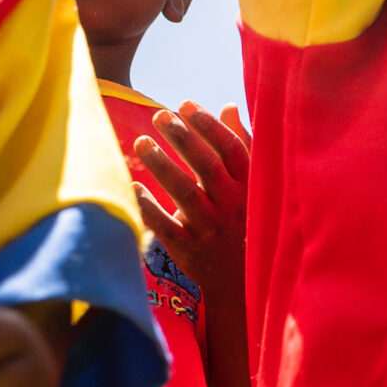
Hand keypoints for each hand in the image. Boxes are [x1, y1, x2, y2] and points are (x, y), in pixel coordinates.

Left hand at [134, 103, 251, 301]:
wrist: (244, 281)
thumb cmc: (247, 221)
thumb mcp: (254, 185)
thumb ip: (241, 145)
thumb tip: (229, 106)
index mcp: (251, 187)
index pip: (231, 149)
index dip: (209, 125)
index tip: (185, 104)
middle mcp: (234, 206)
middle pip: (207, 167)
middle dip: (183, 139)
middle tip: (159, 116)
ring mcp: (212, 229)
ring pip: (186, 194)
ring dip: (162, 166)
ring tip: (141, 142)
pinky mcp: (191, 250)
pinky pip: (166, 227)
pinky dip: (148, 207)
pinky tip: (132, 186)